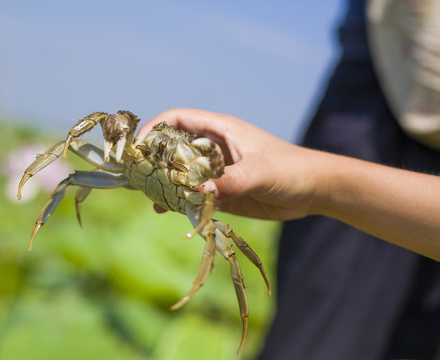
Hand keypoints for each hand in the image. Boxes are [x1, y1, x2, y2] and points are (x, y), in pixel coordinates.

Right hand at [138, 108, 322, 220]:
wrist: (314, 191)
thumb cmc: (291, 169)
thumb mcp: (261, 172)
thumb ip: (231, 181)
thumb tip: (198, 190)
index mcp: (221, 130)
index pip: (178, 119)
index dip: (155, 128)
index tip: (138, 146)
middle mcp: (214, 148)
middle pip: (173, 146)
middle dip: (153, 158)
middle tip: (136, 176)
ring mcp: (216, 170)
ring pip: (180, 172)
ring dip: (163, 182)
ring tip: (148, 195)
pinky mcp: (222, 191)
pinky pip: (193, 193)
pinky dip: (178, 200)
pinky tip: (166, 210)